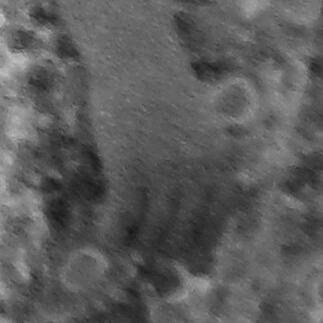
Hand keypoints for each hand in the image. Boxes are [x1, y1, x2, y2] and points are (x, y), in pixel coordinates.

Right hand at [89, 60, 241, 273]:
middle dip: (164, 249)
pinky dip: (111, 233)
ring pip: (151, 229)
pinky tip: (102, 241)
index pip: (213, 225)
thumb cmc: (165, 91)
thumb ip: (206, 167)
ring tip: (126, 245)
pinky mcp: (128, 169)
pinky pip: (120, 216)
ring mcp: (162, 175)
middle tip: (148, 254)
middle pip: (180, 232)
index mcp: (219, 169)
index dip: (199, 248)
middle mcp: (197, 177)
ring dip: (137, 244)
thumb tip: (200, 203)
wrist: (137, 60)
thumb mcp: (202, 131)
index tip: (187, 263)